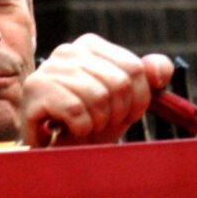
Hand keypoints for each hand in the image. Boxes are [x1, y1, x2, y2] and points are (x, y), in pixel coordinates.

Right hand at [20, 34, 172, 145]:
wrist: (55, 151)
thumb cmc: (90, 123)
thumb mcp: (124, 101)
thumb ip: (146, 78)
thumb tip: (160, 71)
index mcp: (91, 46)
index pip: (134, 69)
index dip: (138, 101)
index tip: (125, 115)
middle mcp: (68, 50)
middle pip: (119, 84)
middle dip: (116, 114)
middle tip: (101, 124)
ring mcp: (50, 68)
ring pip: (98, 97)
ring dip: (97, 123)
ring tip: (84, 127)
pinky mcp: (36, 90)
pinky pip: (76, 110)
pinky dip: (80, 128)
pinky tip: (69, 130)